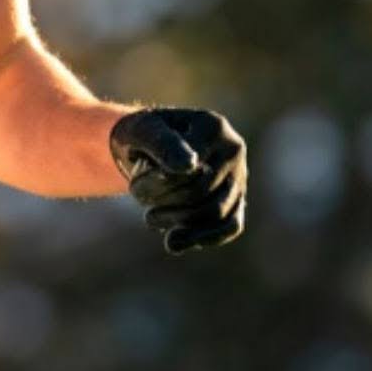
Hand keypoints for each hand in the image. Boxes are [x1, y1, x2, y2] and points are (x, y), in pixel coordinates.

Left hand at [110, 107, 246, 254]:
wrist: (148, 144)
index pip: (190, 169)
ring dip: (180, 223)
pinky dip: (205, 238)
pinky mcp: (236, 198)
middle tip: (138, 200)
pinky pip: (231, 225)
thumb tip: (188, 167)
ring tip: (151, 220)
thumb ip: (162, 144)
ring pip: (218, 212)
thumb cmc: (143, 135)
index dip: (158, 185)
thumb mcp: (142, 131)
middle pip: (202, 192)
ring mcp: (238, 175)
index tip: (133, 187)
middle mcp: (233, 149)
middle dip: (165, 203)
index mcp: (213, 127)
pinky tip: (175, 243)